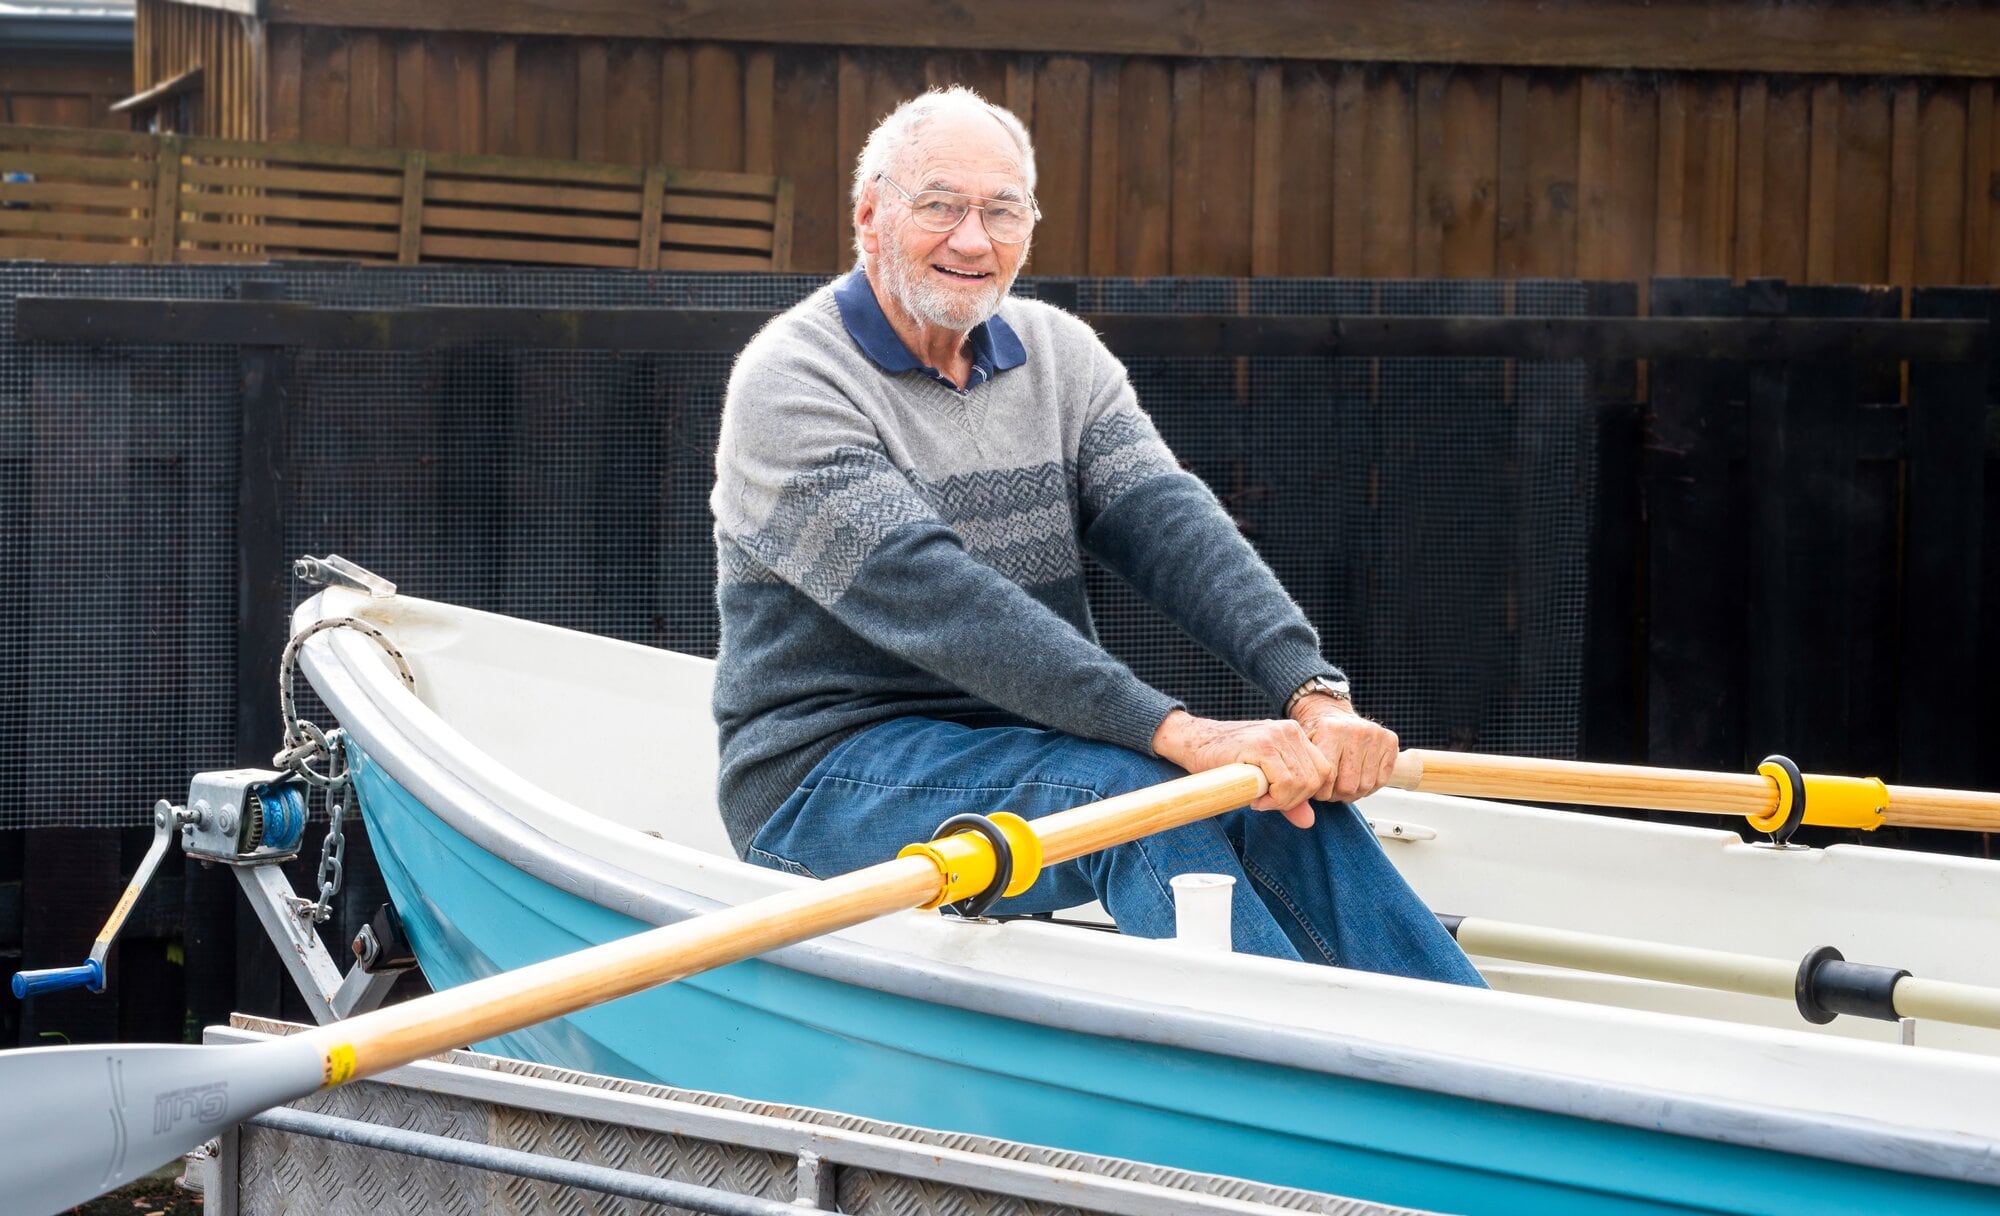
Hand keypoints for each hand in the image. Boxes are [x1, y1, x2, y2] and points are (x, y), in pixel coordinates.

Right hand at [1151, 709, 1329, 827]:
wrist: (1194, 744)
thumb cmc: (1226, 762)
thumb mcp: (1264, 779)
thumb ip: (1289, 797)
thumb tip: (1309, 821)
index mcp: (1296, 735)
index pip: (1325, 772)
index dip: (1306, 794)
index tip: (1280, 799)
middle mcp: (1290, 731)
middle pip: (1317, 779)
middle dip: (1294, 800)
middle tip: (1266, 801)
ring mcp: (1277, 736)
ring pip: (1302, 783)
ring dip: (1281, 801)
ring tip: (1258, 798)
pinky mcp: (1262, 746)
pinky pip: (1285, 782)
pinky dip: (1272, 799)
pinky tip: (1253, 797)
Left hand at [1289, 693, 1398, 802]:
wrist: (1331, 711)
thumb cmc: (1316, 733)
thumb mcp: (1303, 745)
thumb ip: (1303, 769)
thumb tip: (1304, 801)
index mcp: (1331, 730)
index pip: (1328, 777)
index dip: (1321, 793)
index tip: (1318, 793)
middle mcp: (1356, 731)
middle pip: (1348, 786)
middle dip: (1337, 795)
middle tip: (1331, 792)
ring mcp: (1375, 735)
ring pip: (1366, 786)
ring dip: (1353, 793)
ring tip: (1343, 787)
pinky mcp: (1390, 741)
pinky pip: (1382, 780)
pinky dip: (1369, 787)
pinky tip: (1358, 780)